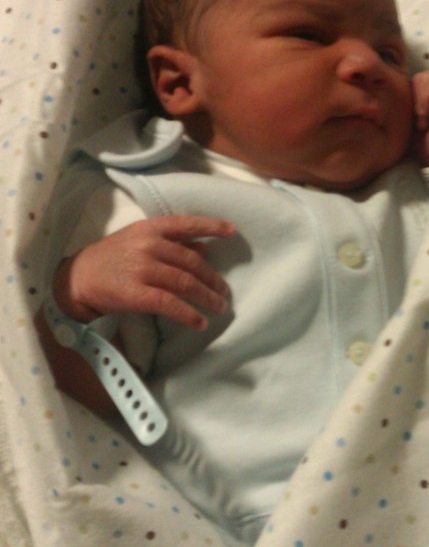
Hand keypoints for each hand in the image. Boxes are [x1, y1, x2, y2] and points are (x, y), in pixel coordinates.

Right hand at [53, 215, 236, 329]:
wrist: (78, 277)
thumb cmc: (112, 258)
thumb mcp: (139, 241)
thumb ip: (171, 243)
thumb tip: (205, 246)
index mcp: (150, 229)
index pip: (186, 224)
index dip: (212, 227)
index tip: (232, 232)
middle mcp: (148, 245)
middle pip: (192, 262)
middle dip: (213, 278)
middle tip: (224, 291)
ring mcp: (142, 269)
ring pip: (185, 282)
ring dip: (207, 296)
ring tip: (219, 306)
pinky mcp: (137, 293)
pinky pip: (170, 304)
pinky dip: (189, 314)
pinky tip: (200, 322)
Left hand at [412, 70, 428, 167]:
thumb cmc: (421, 143)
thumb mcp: (407, 115)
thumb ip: (406, 96)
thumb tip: (389, 80)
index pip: (413, 79)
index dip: (406, 97)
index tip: (410, 119)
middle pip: (419, 77)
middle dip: (413, 100)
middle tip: (418, 122)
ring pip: (426, 77)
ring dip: (420, 102)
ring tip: (423, 122)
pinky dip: (426, 100)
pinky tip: (427, 118)